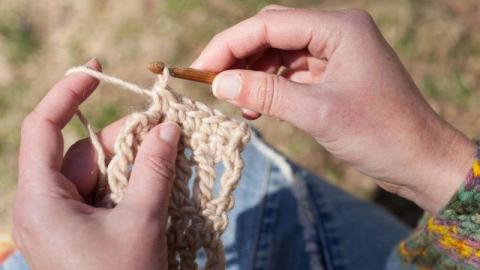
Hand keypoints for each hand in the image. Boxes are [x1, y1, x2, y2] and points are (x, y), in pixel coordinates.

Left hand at [13, 59, 179, 269]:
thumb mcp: (141, 221)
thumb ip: (153, 169)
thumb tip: (168, 128)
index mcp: (40, 201)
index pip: (43, 128)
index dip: (70, 93)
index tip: (98, 71)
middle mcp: (45, 205)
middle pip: (82, 152)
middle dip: (125, 139)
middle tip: (167, 131)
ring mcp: (63, 219)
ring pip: (98, 172)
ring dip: (133, 163)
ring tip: (169, 158)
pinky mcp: (82, 229)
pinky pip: (105, 193)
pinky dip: (131, 184)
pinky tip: (158, 181)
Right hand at [193, 5, 475, 212]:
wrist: (419, 160)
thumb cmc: (379, 134)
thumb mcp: (317, 113)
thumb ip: (265, 93)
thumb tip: (219, 83)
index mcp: (338, 28)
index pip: (269, 24)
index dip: (229, 45)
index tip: (200, 70)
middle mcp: (336, 32)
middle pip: (271, 33)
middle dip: (238, 57)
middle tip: (209, 83)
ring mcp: (334, 52)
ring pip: (279, 53)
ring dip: (253, 74)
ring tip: (234, 100)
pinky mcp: (333, 73)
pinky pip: (291, 72)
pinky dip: (270, 87)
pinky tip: (255, 108)